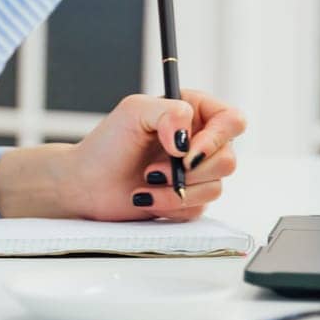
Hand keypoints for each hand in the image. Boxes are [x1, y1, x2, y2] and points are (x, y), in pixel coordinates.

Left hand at [0, 89, 247, 221]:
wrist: (88, 183)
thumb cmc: (109, 142)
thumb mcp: (135, 111)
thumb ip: (169, 112)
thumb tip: (187, 140)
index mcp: (195, 112)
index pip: (232, 121)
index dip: (218, 138)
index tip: (187, 152)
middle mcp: (200, 142)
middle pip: (228, 159)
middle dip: (191, 170)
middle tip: (155, 169)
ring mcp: (197, 174)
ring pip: (215, 187)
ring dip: (176, 189)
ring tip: (145, 181)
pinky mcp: (189, 201)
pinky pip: (198, 209)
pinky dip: (169, 204)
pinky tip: (146, 197)